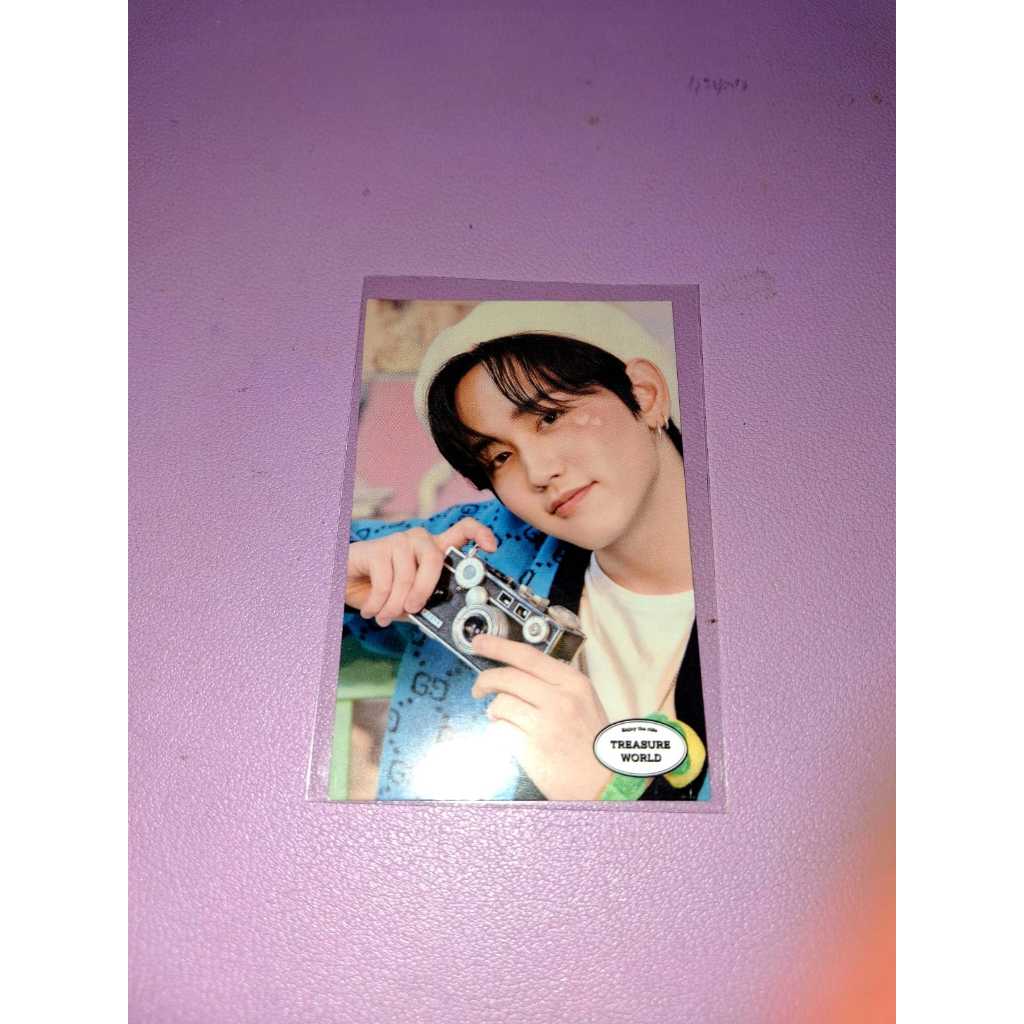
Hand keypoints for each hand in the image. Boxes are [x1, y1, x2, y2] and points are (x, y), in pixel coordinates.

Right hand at [346, 517, 497, 626]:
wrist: (345, 582)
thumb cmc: (382, 589)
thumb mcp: (410, 600)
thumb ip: (428, 602)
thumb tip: (448, 620)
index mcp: (434, 550)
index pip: (463, 530)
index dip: (480, 535)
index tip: (492, 548)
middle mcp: (419, 540)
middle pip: (434, 558)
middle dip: (425, 590)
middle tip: (412, 609)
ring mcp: (398, 541)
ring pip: (407, 575)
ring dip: (394, 604)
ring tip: (384, 615)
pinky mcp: (376, 548)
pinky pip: (385, 581)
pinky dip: (378, 603)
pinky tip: (372, 610)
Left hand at [470, 633, 612, 800]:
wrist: (604, 783)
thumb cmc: (592, 742)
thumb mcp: (584, 701)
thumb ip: (554, 683)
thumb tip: (517, 671)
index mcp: (574, 682)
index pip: (528, 656)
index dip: (498, 646)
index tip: (479, 642)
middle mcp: (560, 699)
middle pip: (507, 677)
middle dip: (485, 680)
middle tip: (478, 688)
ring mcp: (545, 724)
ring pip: (501, 703)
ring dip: (494, 711)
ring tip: (502, 719)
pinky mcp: (532, 748)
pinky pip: (501, 730)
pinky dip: (500, 731)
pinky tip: (511, 737)